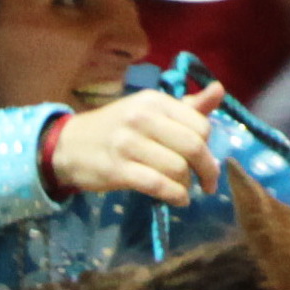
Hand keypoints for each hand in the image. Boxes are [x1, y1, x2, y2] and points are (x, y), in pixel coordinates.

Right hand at [44, 83, 224, 205]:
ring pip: (178, 169)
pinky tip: (177, 200)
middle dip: (208, 170)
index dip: (210, 146)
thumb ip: (187, 106)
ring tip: (184, 189)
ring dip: (188, 185)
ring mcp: (128, 144)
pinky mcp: (118, 170)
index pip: (200, 124)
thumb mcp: (150, 111)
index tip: (205, 158)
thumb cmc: (116, 129)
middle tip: (208, 183)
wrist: (69, 145)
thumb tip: (219, 90)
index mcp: (154, 101)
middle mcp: (142, 118)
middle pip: (194, 147)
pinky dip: (175, 196)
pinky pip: (158, 186)